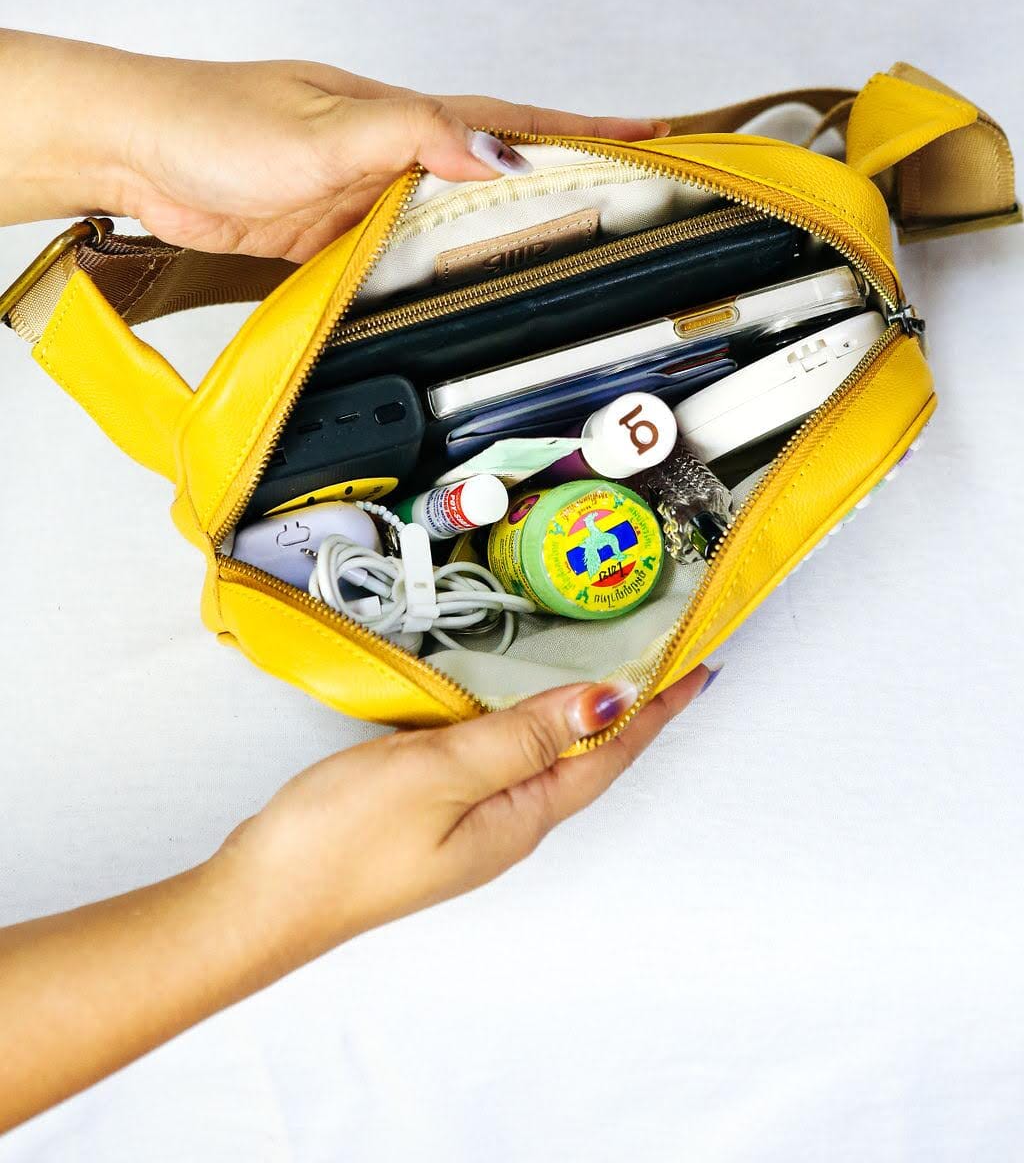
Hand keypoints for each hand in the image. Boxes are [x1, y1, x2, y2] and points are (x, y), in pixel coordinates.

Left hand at [0, 32, 668, 256]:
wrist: (139, 152)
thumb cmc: (215, 122)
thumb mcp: (330, 129)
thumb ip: (417, 138)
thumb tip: (500, 157)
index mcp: (405, 116)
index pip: (515, 124)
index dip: (586, 134)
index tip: (655, 139)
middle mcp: (395, 153)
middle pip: (498, 172)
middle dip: (569, 184)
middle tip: (635, 200)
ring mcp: (366, 196)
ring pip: (455, 219)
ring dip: (508, 233)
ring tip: (570, 254)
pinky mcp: (331, 236)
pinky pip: (403, 256)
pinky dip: (438, 271)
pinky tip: (456, 290)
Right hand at [0, 666, 715, 1128]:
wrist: (259, 900)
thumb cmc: (341, 842)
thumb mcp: (440, 774)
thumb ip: (524, 737)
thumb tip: (609, 704)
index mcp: (519, 816)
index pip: (609, 752)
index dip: (657, 707)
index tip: (699, 665)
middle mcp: (504, 821)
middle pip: (588, 757)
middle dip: (632, 708)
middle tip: (666, 655)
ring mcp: (465, 818)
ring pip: (544, 755)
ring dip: (581, 711)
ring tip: (607, 666)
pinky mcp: (428, 808)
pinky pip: (499, 755)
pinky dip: (523, 719)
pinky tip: (512, 700)